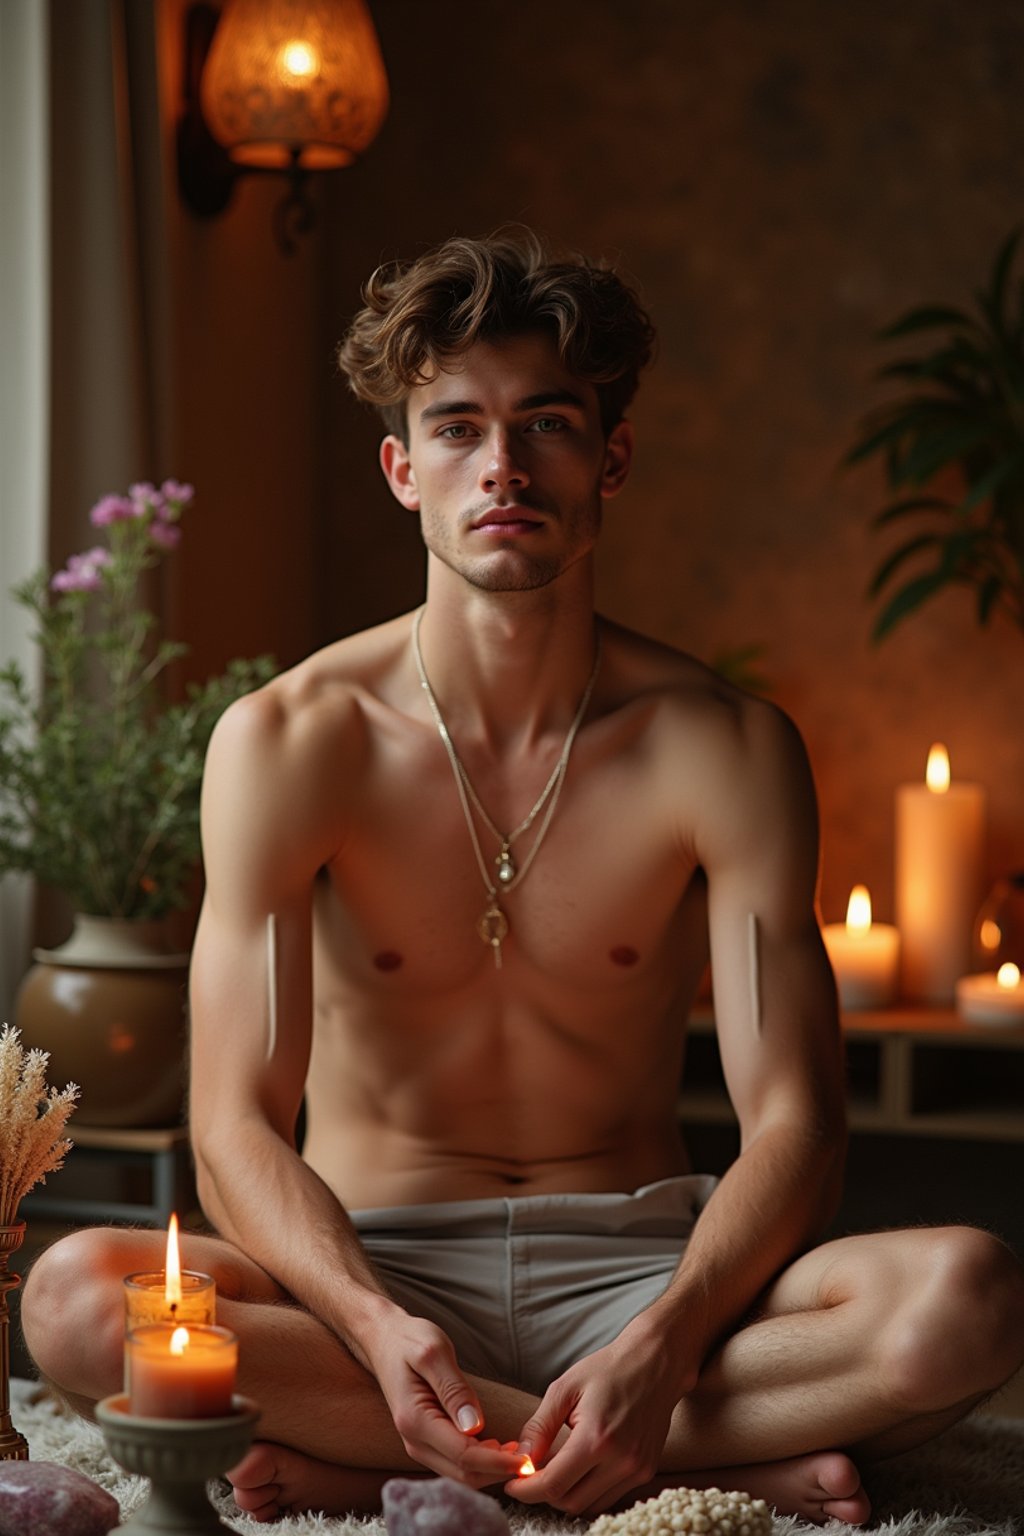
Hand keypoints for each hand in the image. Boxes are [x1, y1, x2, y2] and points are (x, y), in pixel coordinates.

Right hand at [362, 1306, 524, 1487]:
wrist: (384, 1340)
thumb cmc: (409, 1340)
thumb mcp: (434, 1352)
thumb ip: (454, 1389)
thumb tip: (475, 1427)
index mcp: (415, 1421)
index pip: (464, 1456)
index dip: (498, 1462)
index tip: (528, 1460)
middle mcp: (414, 1441)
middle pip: (463, 1474)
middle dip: (498, 1471)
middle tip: (531, 1459)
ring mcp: (418, 1445)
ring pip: (460, 1474)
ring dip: (491, 1470)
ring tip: (520, 1453)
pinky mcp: (425, 1442)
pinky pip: (455, 1463)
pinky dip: (480, 1463)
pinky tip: (500, 1449)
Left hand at [503, 1333, 683, 1515]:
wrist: (656, 1362)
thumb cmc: (608, 1369)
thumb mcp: (565, 1388)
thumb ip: (539, 1427)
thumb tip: (520, 1460)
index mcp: (596, 1438)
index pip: (553, 1485)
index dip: (526, 1490)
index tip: (511, 1484)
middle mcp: (621, 1461)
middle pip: (570, 1502)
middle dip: (544, 1494)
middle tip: (530, 1476)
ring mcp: (637, 1470)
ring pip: (590, 1505)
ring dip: (567, 1495)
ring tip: (554, 1470)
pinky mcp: (646, 1472)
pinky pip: (609, 1497)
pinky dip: (589, 1492)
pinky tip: (579, 1470)